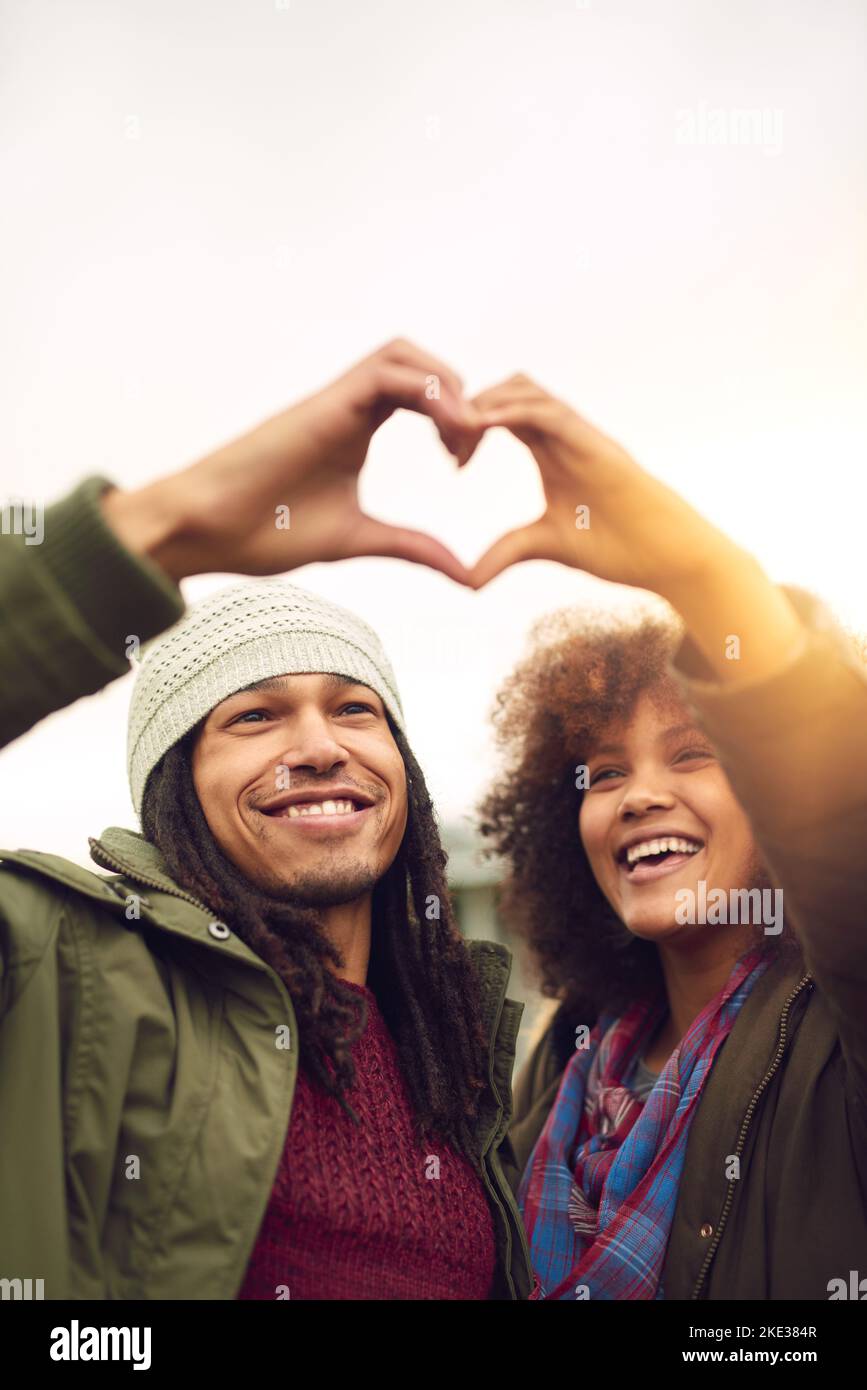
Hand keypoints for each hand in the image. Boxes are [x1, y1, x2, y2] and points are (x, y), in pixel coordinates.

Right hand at [101, 339, 483, 584]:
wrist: (207, 530)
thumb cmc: (265, 532)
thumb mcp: (360, 539)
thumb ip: (412, 547)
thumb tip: (466, 575)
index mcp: (357, 429)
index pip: (422, 396)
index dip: (457, 420)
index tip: (462, 466)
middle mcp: (349, 406)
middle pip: (419, 364)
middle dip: (460, 397)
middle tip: (466, 453)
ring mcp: (335, 400)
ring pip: (404, 355)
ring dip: (446, 387)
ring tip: (460, 440)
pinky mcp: (323, 403)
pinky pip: (387, 372)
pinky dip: (428, 393)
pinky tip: (442, 436)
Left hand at [468, 374, 728, 594]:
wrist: (666, 554)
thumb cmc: (618, 546)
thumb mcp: (544, 545)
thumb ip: (506, 552)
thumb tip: (467, 579)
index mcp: (549, 451)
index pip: (500, 415)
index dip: (468, 426)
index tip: (450, 458)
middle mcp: (562, 434)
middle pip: (507, 391)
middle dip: (470, 408)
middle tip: (446, 444)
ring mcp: (579, 435)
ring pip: (524, 390)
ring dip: (485, 403)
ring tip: (455, 432)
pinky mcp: (593, 443)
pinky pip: (547, 412)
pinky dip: (511, 411)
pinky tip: (480, 427)